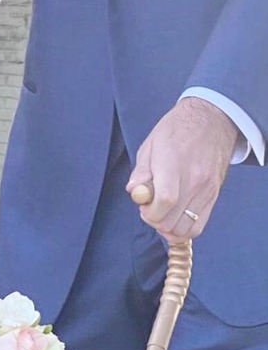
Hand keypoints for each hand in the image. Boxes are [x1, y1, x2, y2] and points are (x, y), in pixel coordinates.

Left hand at [126, 96, 238, 239]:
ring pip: (184, 229)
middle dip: (155, 220)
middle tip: (151, 206)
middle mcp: (194, 180)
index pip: (165, 201)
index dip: (149, 212)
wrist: (212, 120)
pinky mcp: (214, 196)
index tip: (144, 205)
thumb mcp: (150, 145)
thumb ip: (141, 173)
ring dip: (168, 227)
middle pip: (171, 221)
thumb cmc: (176, 131)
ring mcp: (206, 190)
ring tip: (163, 211)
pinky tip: (174, 218)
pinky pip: (198, 226)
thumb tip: (136, 193)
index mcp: (174, 164)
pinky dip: (183, 229)